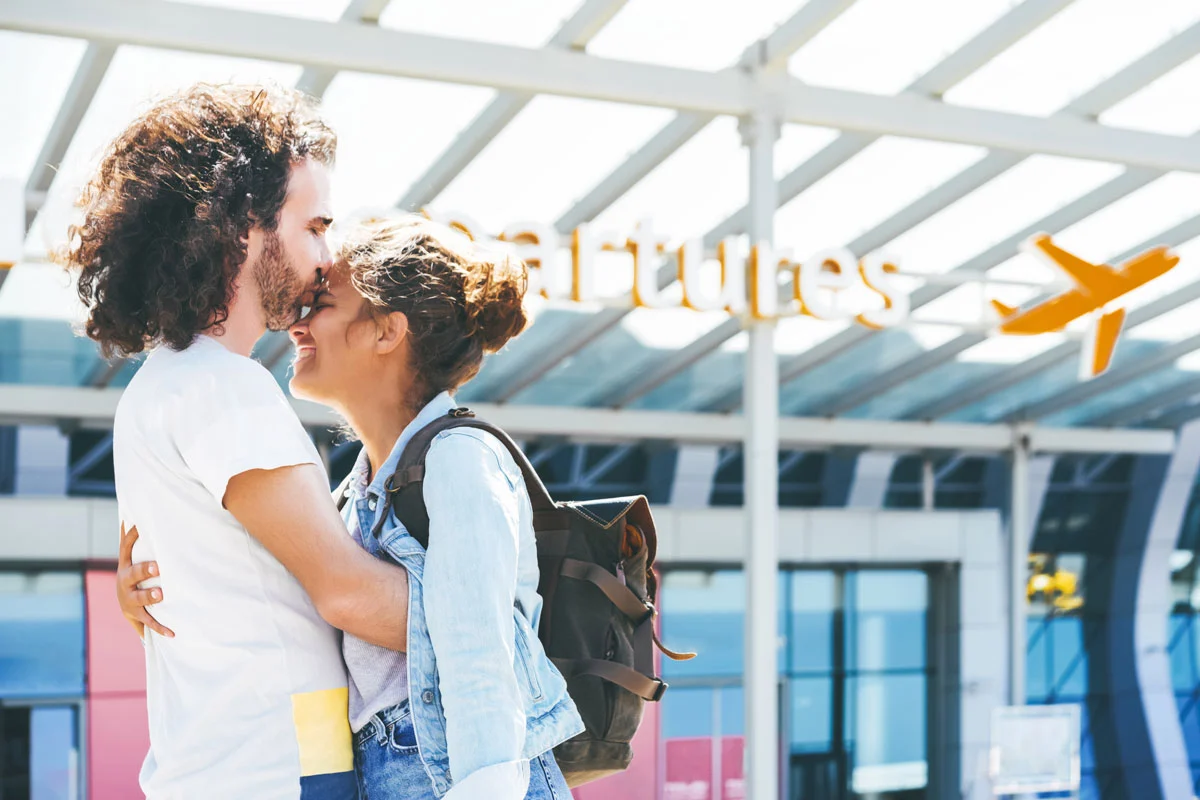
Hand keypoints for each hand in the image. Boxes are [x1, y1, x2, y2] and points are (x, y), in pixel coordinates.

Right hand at [117, 522, 173, 638]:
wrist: (124, 604)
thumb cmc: (134, 574)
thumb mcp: (131, 556)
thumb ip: (130, 538)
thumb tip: (130, 513)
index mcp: (126, 565)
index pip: (126, 548)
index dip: (131, 537)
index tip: (138, 526)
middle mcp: (125, 582)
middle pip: (133, 575)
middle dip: (144, 570)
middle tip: (157, 567)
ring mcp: (129, 600)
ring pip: (138, 598)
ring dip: (149, 596)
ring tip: (161, 594)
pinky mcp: (136, 615)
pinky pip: (149, 622)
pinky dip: (161, 627)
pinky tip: (173, 632)